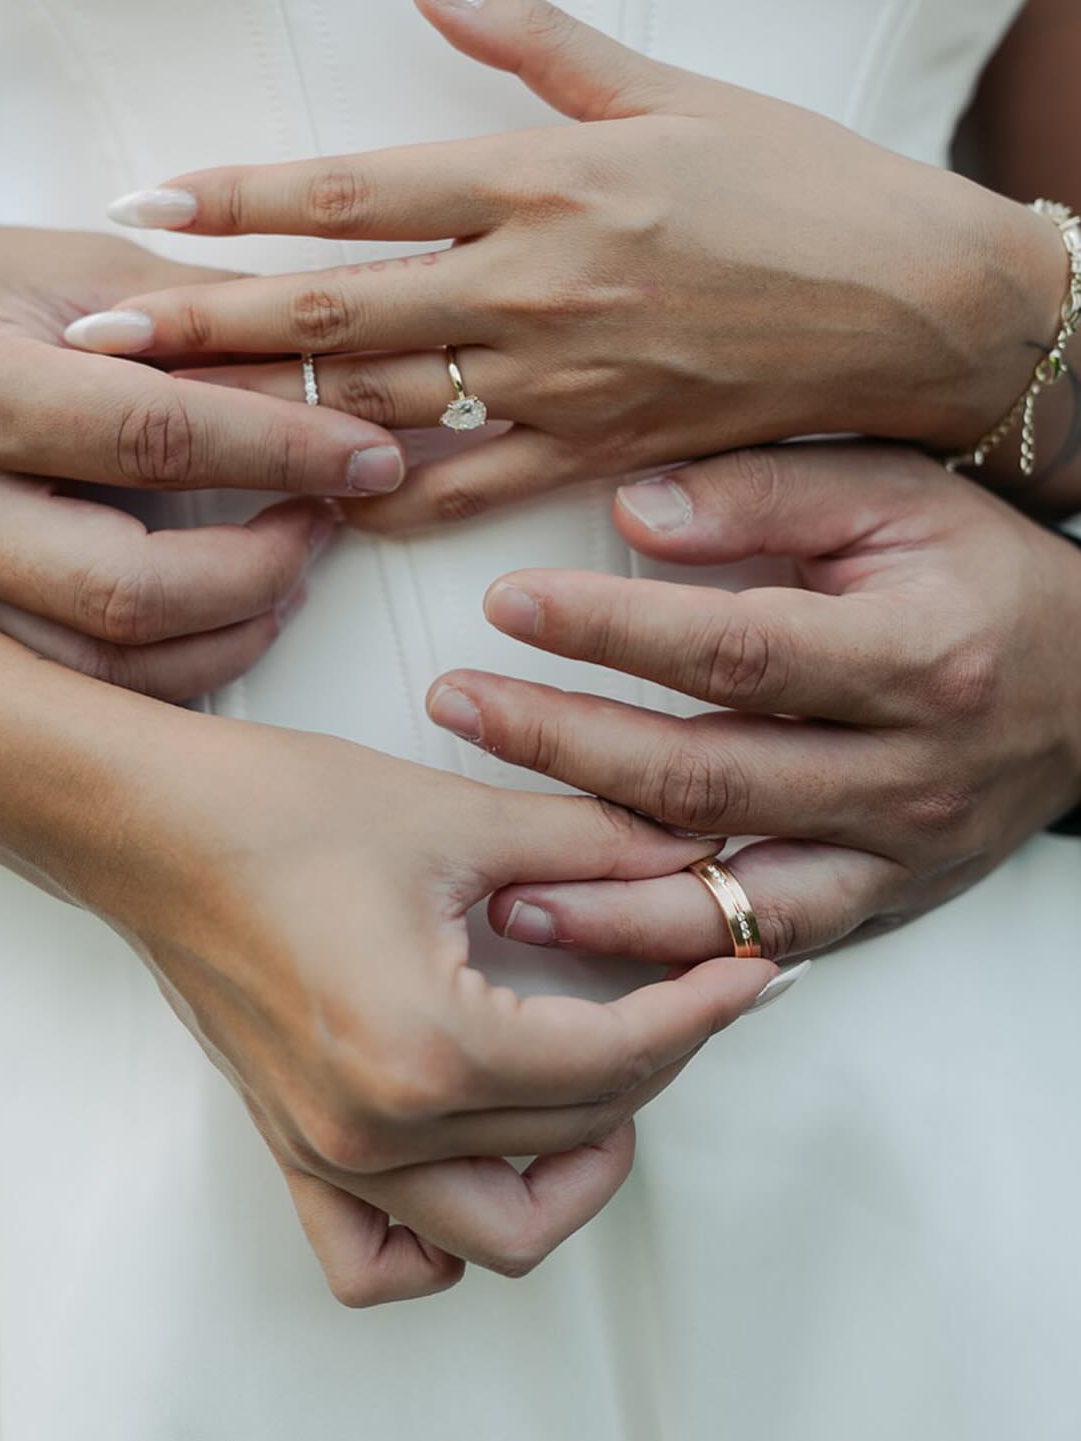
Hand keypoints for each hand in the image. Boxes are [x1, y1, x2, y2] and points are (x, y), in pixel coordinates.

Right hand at [0, 221, 407, 697]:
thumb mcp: (83, 270)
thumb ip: (208, 323)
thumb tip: (353, 368)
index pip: (154, 437)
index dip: (283, 452)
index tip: (373, 456)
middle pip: (126, 587)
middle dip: (261, 570)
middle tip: (335, 520)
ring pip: (101, 668)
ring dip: (226, 634)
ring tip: (296, 568)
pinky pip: (77, 684)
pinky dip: (172, 668)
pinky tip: (234, 614)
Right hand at [70, 710, 781, 1305]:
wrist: (147, 823)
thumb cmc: (270, 812)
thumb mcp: (450, 819)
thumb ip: (588, 842)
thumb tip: (688, 850)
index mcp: (426, 1048)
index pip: (612, 1063)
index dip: (699, 1014)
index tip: (749, 974)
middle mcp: (379, 1129)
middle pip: (572, 1139)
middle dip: (656, 1063)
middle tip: (688, 990)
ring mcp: (331, 1153)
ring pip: (496, 1230)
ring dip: (571, 1173)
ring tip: (602, 1085)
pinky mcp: (297, 1148)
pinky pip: (382, 1258)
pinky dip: (444, 1240)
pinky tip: (478, 1166)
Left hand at [85, 0, 1060, 531]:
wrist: (917, 306)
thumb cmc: (800, 184)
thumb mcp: (669, 86)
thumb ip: (531, 37)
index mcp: (541, 179)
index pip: (353, 189)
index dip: (236, 198)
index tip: (141, 206)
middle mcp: (534, 283)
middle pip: (332, 310)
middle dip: (202, 327)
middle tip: (94, 342)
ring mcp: (562, 380)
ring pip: (379, 405)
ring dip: (264, 417)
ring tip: (160, 429)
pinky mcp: (597, 452)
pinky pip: (466, 490)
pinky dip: (383, 501)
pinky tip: (306, 507)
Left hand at [419, 443, 1080, 960]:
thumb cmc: (982, 573)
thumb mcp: (895, 493)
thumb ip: (765, 493)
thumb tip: (631, 516)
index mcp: (916, 656)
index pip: (735, 651)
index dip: (612, 633)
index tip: (507, 607)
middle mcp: (909, 772)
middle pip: (709, 776)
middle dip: (566, 748)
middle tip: (459, 708)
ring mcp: (897, 854)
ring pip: (731, 890)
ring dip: (603, 893)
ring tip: (493, 882)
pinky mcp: (885, 903)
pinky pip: (768, 944)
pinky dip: (675, 950)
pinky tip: (591, 934)